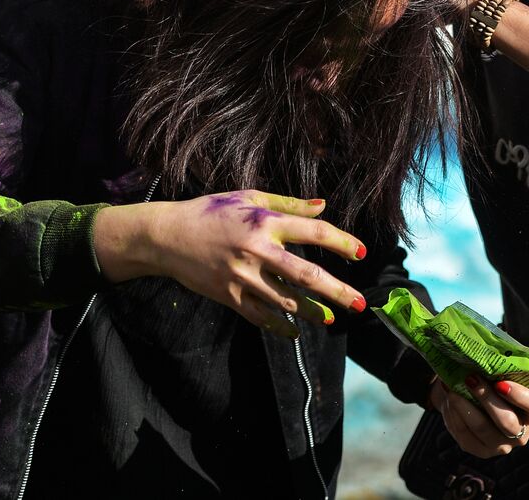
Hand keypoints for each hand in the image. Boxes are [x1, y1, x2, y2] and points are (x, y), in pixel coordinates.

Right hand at [94, 190, 368, 335]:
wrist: (167, 237)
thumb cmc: (211, 211)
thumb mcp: (249, 197)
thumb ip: (289, 204)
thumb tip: (324, 207)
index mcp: (264, 222)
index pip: (313, 233)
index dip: (341, 242)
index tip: (362, 253)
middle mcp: (256, 250)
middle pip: (306, 274)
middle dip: (337, 291)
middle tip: (361, 304)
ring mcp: (242, 277)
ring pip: (286, 300)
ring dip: (312, 312)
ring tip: (332, 319)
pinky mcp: (229, 296)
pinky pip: (260, 316)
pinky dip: (279, 326)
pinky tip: (295, 331)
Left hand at [428, 375, 528, 458]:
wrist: (473, 395)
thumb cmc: (494, 379)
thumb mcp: (506, 372)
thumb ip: (506, 365)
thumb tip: (489, 349)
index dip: (520, 396)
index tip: (500, 382)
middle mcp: (522, 433)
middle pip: (507, 422)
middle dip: (486, 399)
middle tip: (470, 378)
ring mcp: (501, 445)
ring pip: (483, 428)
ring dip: (465, 405)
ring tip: (452, 387)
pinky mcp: (480, 450)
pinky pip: (465, 435)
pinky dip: (454, 415)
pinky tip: (449, 399)